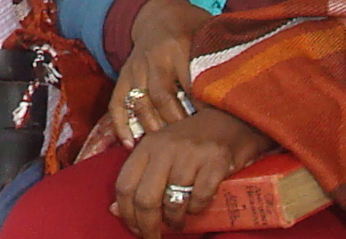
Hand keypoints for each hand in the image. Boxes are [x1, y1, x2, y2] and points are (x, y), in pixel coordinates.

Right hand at [111, 0, 210, 145]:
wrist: (158, 13)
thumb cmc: (191, 26)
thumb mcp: (207, 32)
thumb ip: (221, 55)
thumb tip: (243, 85)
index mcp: (178, 46)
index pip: (191, 84)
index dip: (204, 109)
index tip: (216, 126)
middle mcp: (154, 58)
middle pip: (162, 99)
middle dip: (178, 124)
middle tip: (193, 142)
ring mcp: (136, 68)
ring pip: (141, 105)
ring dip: (154, 129)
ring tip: (168, 147)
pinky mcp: (124, 76)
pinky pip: (117, 103)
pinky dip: (121, 125)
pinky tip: (131, 144)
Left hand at [112, 106, 274, 237]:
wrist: (230, 120)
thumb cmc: (191, 142)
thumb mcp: (160, 153)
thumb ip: (139, 177)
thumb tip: (115, 210)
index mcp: (148, 146)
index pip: (124, 185)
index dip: (126, 213)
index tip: (134, 228)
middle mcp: (166, 148)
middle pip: (146, 199)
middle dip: (148, 226)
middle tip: (153, 237)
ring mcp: (191, 154)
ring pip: (173, 202)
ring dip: (175, 221)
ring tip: (178, 222)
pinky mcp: (215, 161)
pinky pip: (199, 198)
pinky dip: (197, 210)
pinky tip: (197, 208)